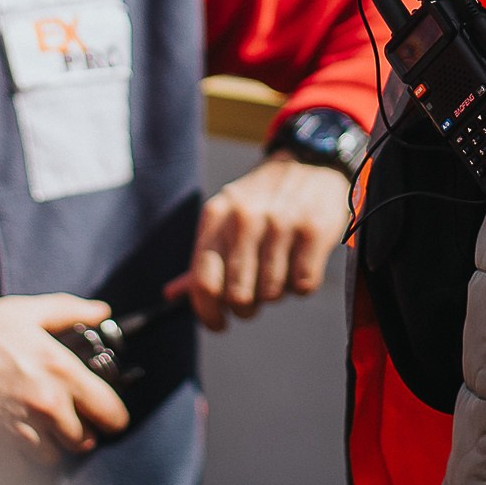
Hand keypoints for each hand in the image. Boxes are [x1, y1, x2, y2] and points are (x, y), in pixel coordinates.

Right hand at [0, 294, 128, 462]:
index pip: (110, 411)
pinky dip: (22, 456)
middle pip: (84, 441)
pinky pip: (23, 466)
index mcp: (60, 370)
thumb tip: (101, 311)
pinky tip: (14, 436)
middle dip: (79, 431)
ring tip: (38, 426)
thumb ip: (69, 310)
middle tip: (68, 419)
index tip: (109, 416)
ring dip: (51, 445)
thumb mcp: (25, 312)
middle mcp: (46, 404)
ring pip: (54, 457)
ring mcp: (21, 429)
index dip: (114, 416)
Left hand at [170, 154, 353, 331]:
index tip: (218, 324)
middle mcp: (244, 219)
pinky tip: (300, 265)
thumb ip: (203, 257)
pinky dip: (301, 285)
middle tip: (252, 302)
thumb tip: (172, 295)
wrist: (309, 160)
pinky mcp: (313, 231)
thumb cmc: (262, 199)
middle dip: (245, 309)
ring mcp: (280, 224)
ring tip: (279, 271)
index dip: (207, 313)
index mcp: (216, 216)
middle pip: (237, 296)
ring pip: (272, 294)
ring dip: (276, 293)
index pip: (202, 282)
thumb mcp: (226, 216)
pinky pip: (303, 285)